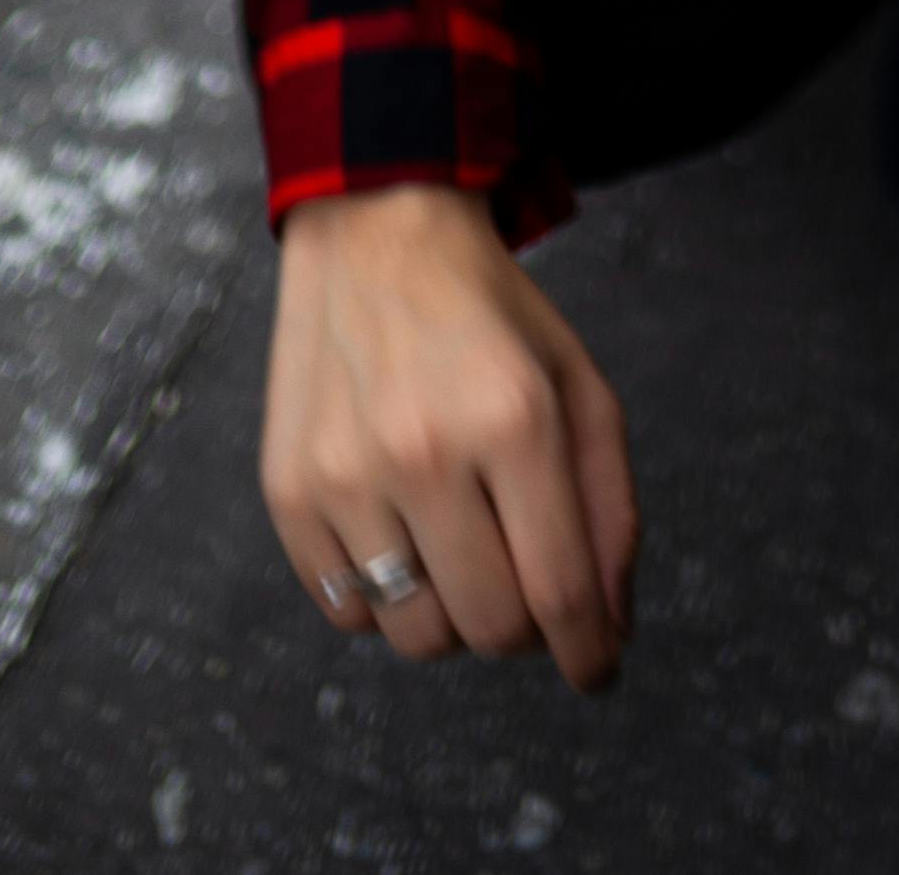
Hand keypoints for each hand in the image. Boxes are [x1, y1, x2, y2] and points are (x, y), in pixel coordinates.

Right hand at [262, 184, 636, 689]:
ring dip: (453, 616)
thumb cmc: (492, 315)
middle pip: (489, 628)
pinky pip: (347, 612)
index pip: (558, 593)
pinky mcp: (289, 489)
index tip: (598, 667)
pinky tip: (401, 534)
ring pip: (416, 636)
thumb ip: (608, 506)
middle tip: (525, 581)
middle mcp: (424, 449)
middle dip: (525, 627)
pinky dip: (384, 601)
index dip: (589, 653)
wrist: (378, 231)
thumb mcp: (578, 382)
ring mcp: (346, 473)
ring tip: (460, 547)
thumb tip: (609, 624)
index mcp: (513, 417)